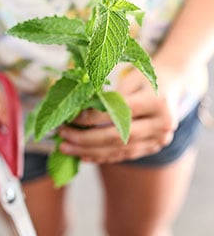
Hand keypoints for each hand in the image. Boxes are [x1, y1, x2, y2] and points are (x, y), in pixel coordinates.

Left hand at [58, 64, 181, 163]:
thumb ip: (109, 96)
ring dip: (89, 151)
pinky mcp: (153, 148)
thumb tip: (77, 110)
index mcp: (157, 102)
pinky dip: (102, 156)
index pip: (117, 113)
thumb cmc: (144, 79)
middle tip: (62, 138)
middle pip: (117, 136)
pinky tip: (83, 156)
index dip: (91, 118)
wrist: (172, 85)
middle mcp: (162, 124)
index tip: (69, 119)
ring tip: (66, 149)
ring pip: (119, 150)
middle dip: (85, 140)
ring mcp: (159, 139)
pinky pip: (123, 155)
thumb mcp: (129, 79)